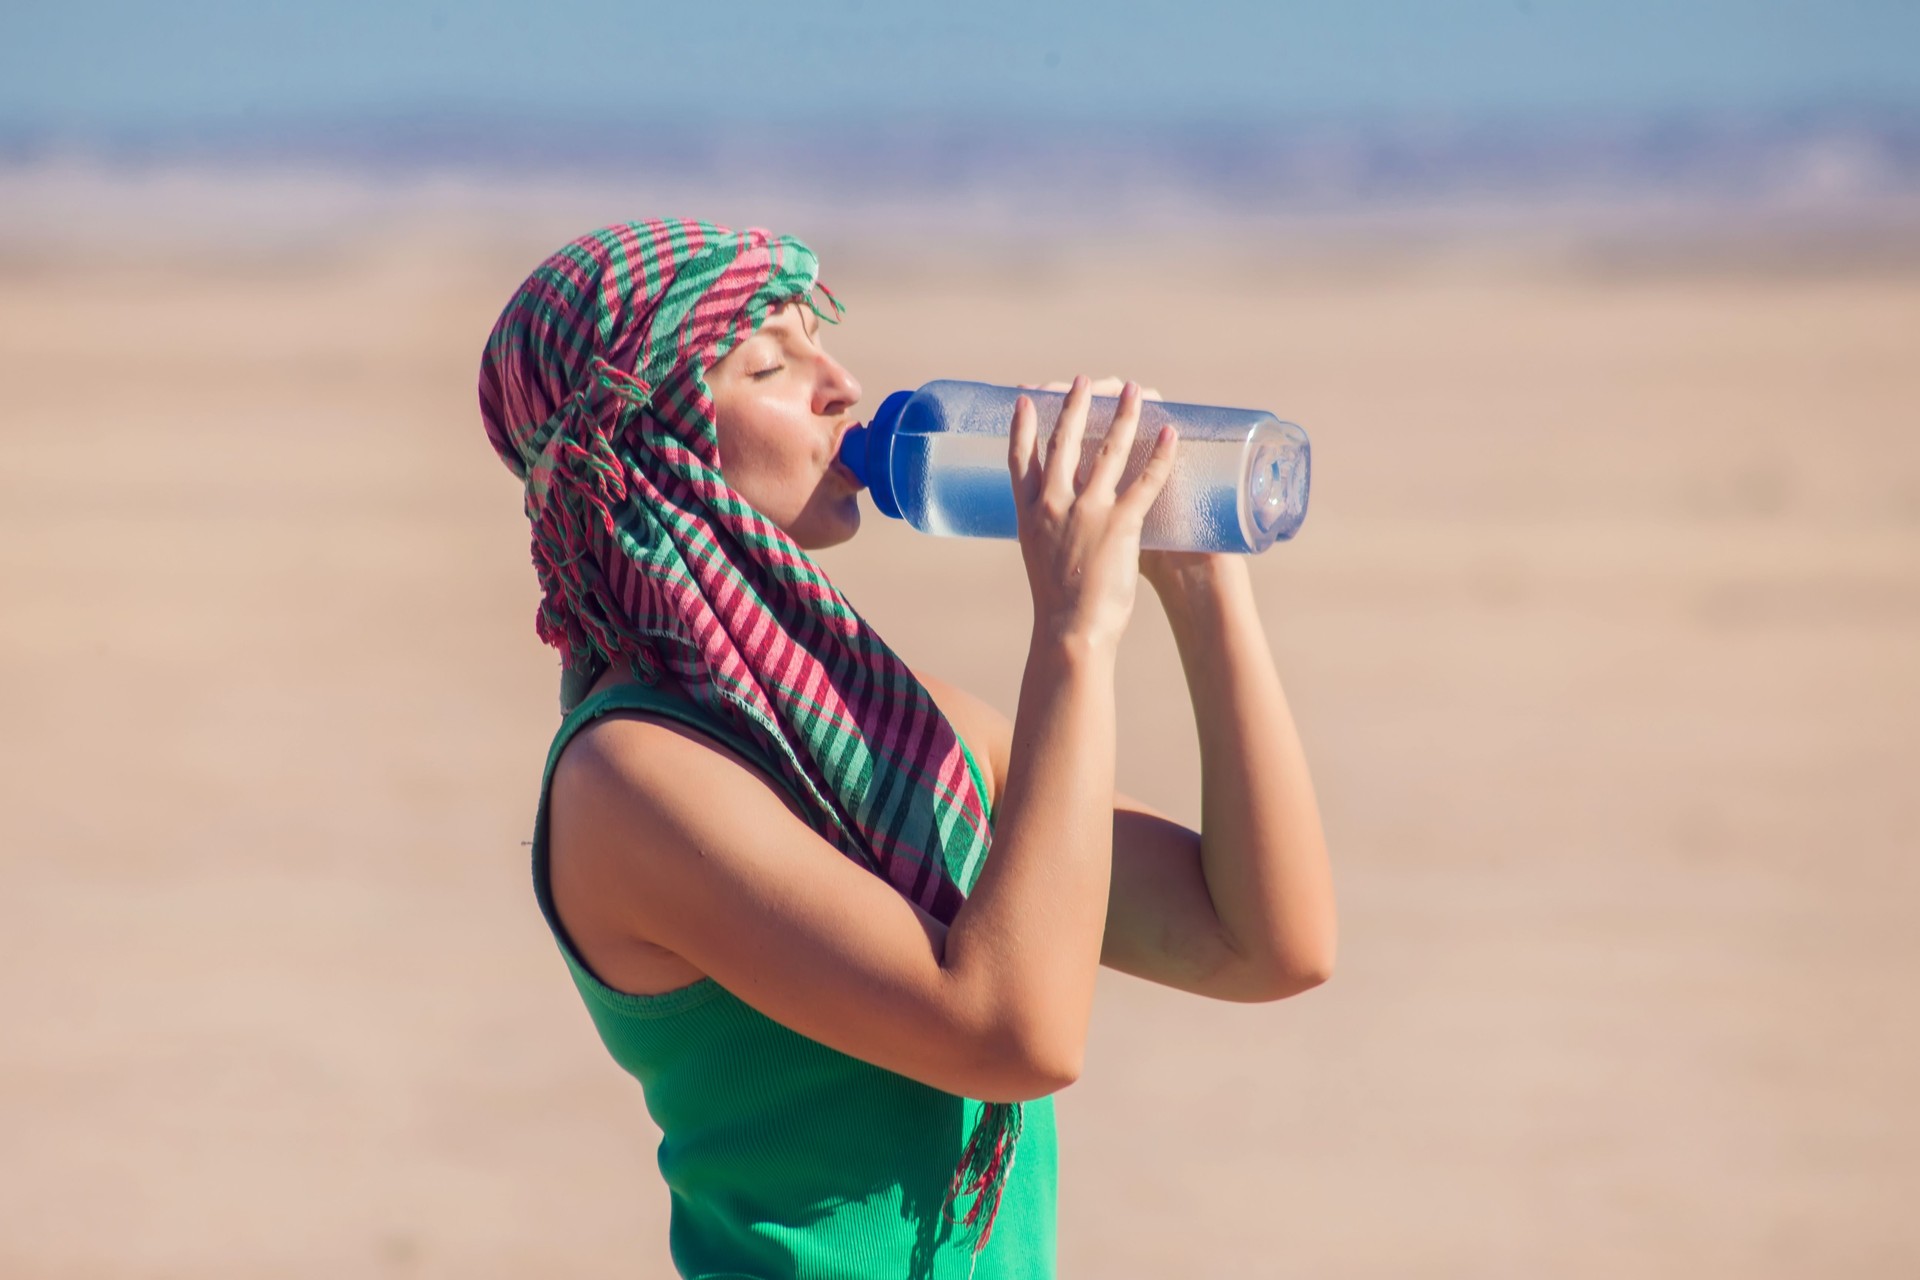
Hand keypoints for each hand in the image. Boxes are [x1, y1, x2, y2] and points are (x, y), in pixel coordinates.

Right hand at [1015, 377, 1235, 596]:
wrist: (1070, 632)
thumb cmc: (1057, 603)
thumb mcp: (1040, 557)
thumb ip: (1050, 529)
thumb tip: (1062, 516)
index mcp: (1028, 514)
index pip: (1018, 459)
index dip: (1021, 427)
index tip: (1024, 399)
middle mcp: (1053, 505)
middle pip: (1063, 443)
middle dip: (1074, 405)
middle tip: (1083, 380)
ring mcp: (1086, 511)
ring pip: (1106, 450)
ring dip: (1122, 414)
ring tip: (1132, 389)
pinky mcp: (1119, 524)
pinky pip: (1146, 480)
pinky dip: (1161, 454)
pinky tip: (1171, 433)